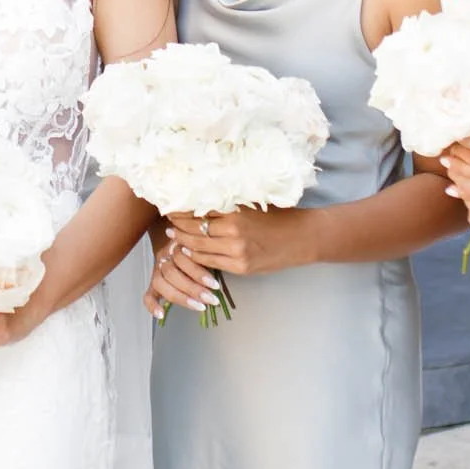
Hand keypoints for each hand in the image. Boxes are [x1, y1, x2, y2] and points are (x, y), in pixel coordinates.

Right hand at [146, 228, 223, 320]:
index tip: (215, 285)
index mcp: (175, 244)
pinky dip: (153, 305)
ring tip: (200, 306)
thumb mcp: (204, 246)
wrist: (183, 239)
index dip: (198, 274)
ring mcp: (156, 270)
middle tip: (211, 299)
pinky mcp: (154, 283)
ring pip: (161, 283)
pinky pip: (148, 295)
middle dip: (193, 289)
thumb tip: (221, 269)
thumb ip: (207, 255)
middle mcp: (163, 256)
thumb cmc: (197, 247)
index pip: (182, 259)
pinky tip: (161, 314)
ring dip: (182, 297)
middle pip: (171, 273)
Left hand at [166, 207, 317, 279]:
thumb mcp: (252, 204)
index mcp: (236, 210)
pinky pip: (210, 262)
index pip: (198, 209)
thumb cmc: (278, 217)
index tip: (170, 206)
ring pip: (198, 246)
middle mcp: (233, 230)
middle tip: (167, 220)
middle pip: (194, 228)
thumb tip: (199, 201)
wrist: (302, 238)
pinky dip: (196, 256)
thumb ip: (228, 205)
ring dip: (183, 241)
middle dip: (177, 225)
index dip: (181, 209)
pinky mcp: (240, 266)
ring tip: (173, 236)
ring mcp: (236, 251)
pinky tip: (189, 251)